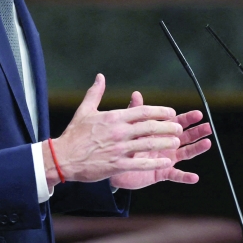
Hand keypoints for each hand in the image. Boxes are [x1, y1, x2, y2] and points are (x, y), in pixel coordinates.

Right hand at [44, 74, 183, 185]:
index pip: (142, 111)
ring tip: (176, 142)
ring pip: (148, 144)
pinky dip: (154, 162)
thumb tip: (100, 77)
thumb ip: (96, 93)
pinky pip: (140, 163)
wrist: (63, 157)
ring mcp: (119, 149)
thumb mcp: (84, 110)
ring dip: (164, 143)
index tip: (171, 113)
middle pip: (149, 127)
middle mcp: (119, 132)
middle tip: (179, 127)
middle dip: (167, 126)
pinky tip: (166, 161)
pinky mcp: (117, 165)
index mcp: (113, 117)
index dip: (159, 111)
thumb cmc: (74, 134)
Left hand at [108, 93, 212, 189]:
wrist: (114, 166)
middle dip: (197, 131)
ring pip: (185, 153)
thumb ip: (136, 112)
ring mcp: (165, 159)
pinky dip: (185, 177)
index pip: (177, 123)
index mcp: (160, 133)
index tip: (198, 114)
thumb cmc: (124, 145)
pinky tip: (194, 177)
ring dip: (197, 149)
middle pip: (185, 137)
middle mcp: (166, 145)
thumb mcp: (130, 127)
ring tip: (207, 143)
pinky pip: (175, 175)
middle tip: (208, 126)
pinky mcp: (161, 172)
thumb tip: (136, 94)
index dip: (188, 118)